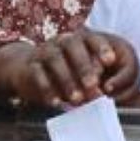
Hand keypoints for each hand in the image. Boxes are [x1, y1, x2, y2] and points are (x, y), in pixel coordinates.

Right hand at [0, 31, 139, 108]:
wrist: (28, 70)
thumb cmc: (64, 72)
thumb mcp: (81, 74)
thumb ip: (92, 81)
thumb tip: (100, 94)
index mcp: (79, 40)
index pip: (92, 38)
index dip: (102, 47)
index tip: (111, 61)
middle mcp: (61, 42)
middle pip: (72, 46)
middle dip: (84, 66)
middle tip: (93, 85)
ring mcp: (44, 51)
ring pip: (54, 59)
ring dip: (67, 80)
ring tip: (77, 99)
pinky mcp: (31, 66)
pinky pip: (38, 74)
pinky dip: (47, 89)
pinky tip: (56, 102)